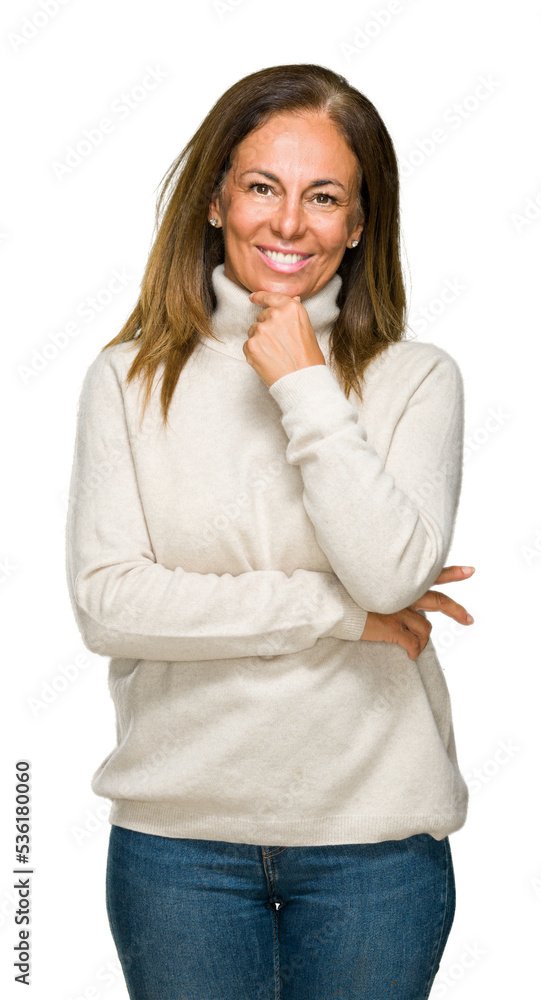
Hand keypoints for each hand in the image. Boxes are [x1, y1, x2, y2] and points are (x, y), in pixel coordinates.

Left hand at [244, 289, 325, 386]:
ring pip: (254, 331)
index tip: (253, 298)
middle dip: (267, 327)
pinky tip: (268, 360)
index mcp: (291, 309)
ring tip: (275, 354)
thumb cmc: (308, 359)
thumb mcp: (307, 330)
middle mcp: (275, 315)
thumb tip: (293, 298)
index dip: (260, 297)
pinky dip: (255, 352)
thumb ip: (294, 314)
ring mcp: (261, 330)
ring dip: (260, 340)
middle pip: (262, 316)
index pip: (271, 297)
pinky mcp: (251, 344)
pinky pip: (247, 345)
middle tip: (280, 344)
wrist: (302, 380)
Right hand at [360, 565, 474, 659]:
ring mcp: (400, 612)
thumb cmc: (349, 593)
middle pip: (438, 601)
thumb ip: (390, 586)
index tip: (470, 571)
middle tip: (469, 619)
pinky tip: (411, 655)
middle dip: (456, 611)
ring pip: (426, 629)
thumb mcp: (373, 581)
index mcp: (402, 583)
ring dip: (424, 641)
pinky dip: (415, 651)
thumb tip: (402, 597)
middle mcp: (405, 596)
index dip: (452, 573)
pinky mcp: (393, 629)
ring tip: (418, 647)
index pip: (432, 575)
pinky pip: (412, 644)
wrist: (336, 604)